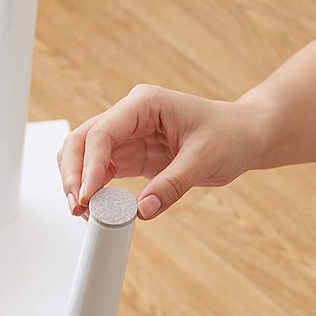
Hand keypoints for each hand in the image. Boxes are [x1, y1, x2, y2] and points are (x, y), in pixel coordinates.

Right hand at [57, 84, 267, 219]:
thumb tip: (141, 211)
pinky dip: (93, 190)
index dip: (90, 165)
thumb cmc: (229, 134)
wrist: (242, 137)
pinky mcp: (129, 156)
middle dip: (73, 173)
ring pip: (84, 156)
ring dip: (78, 182)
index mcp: (144, 104)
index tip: (88, 195)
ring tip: (82, 211)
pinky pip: (100, 172)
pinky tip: (95, 207)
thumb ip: (172, 185)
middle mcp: (129, 117)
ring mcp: (126, 137)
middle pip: (82, 141)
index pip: (103, 132)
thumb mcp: (205, 159)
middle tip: (76, 206)